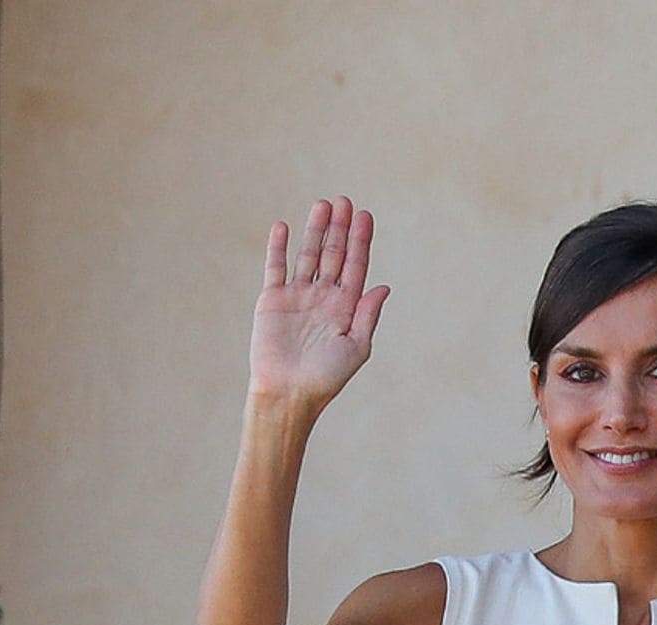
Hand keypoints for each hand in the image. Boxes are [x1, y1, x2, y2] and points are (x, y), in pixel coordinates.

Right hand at [249, 196, 391, 410]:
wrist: (290, 392)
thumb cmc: (327, 376)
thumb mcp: (357, 346)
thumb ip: (368, 314)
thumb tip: (384, 286)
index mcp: (347, 306)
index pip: (356, 265)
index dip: (361, 241)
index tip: (365, 216)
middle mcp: (324, 296)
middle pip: (334, 254)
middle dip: (340, 228)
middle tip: (344, 201)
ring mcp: (298, 295)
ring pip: (308, 255)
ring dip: (315, 231)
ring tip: (322, 205)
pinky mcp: (272, 299)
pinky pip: (276, 268)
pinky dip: (278, 247)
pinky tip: (283, 226)